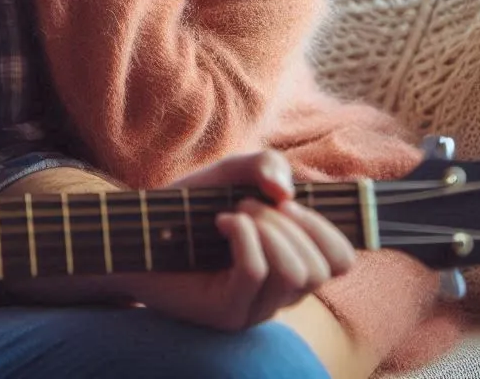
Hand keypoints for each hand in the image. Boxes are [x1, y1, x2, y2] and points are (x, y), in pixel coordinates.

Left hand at [129, 151, 354, 331]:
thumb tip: (287, 193)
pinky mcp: (228, 313)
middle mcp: (279, 292)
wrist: (138, 227)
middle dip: (288, 223)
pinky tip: (218, 223)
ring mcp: (256, 307)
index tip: (287, 201)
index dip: (326, 227)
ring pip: (297, 273)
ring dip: (266, 227)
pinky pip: (256, 271)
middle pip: (323, 267)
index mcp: (290, 263)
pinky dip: (241, 234)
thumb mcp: (230, 172)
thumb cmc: (187, 205)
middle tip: (247, 203)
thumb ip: (266, 165)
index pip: (342, 260)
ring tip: (232, 212)